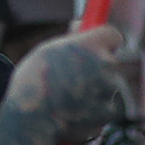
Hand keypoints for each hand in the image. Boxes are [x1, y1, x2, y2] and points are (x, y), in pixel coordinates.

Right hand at [0, 27, 132, 144]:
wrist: (31, 119)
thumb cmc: (33, 82)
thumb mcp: (46, 51)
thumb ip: (70, 40)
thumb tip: (80, 26)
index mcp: (91, 45)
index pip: (113, 35)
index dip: (103, 42)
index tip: (96, 47)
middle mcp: (106, 64)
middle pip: (110, 63)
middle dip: (97, 69)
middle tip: (73, 77)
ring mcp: (110, 90)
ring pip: (107, 87)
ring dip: (93, 91)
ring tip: (65, 98)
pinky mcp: (108, 112)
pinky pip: (104, 108)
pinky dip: (92, 111)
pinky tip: (71, 112)